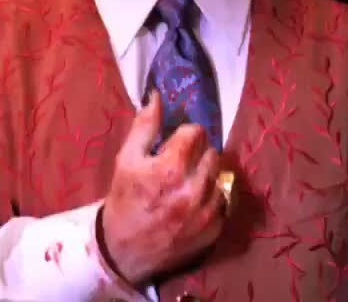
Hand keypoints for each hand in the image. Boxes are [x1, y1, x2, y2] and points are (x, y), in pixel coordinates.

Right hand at [99, 91, 224, 285]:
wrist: (123, 251)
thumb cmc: (124, 200)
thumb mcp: (126, 160)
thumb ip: (144, 126)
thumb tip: (157, 95)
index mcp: (171, 169)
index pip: (195, 133)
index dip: (185, 134)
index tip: (176, 142)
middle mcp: (194, 189)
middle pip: (212, 152)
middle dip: (198, 153)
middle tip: (182, 163)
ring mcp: (207, 212)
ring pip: (220, 176)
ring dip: (206, 175)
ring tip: (188, 182)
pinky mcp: (215, 229)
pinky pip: (223, 201)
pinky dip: (212, 198)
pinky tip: (194, 202)